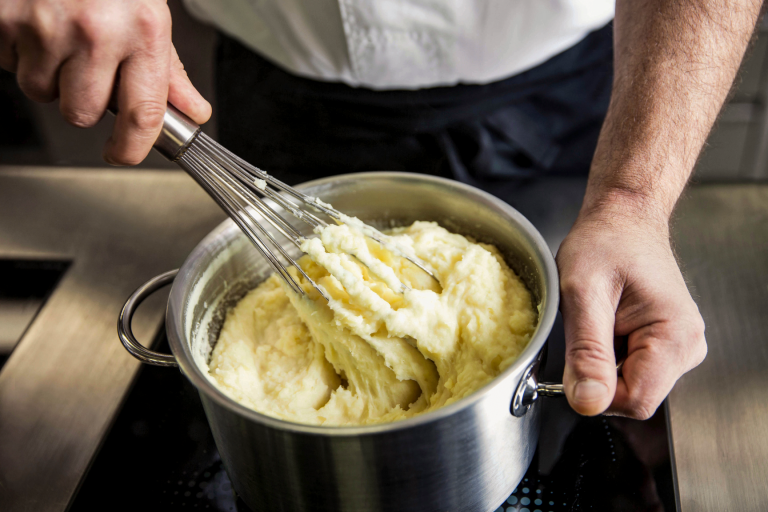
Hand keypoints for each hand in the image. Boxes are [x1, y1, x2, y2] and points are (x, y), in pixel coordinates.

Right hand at [0, 0, 210, 164]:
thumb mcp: (149, 15)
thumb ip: (169, 71)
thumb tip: (192, 111)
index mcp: (142, 31)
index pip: (143, 114)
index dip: (131, 149)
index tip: (123, 154)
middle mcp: (96, 31)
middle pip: (84, 113)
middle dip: (83, 100)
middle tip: (85, 69)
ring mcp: (46, 26)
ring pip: (43, 92)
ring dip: (49, 76)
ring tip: (59, 39)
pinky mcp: (4, 20)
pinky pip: (9, 64)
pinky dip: (19, 53)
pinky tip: (35, 26)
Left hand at [555, 207, 706, 418]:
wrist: (622, 219)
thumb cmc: (604, 243)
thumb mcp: (583, 294)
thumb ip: (587, 351)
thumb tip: (587, 403)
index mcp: (675, 337)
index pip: (636, 401)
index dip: (597, 391)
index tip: (575, 360)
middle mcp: (687, 348)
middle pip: (633, 396)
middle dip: (598, 373)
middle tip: (586, 327)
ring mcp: (678, 349)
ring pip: (629, 386)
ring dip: (601, 362)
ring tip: (597, 320)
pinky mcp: (665, 347)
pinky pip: (629, 371)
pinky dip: (607, 355)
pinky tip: (605, 324)